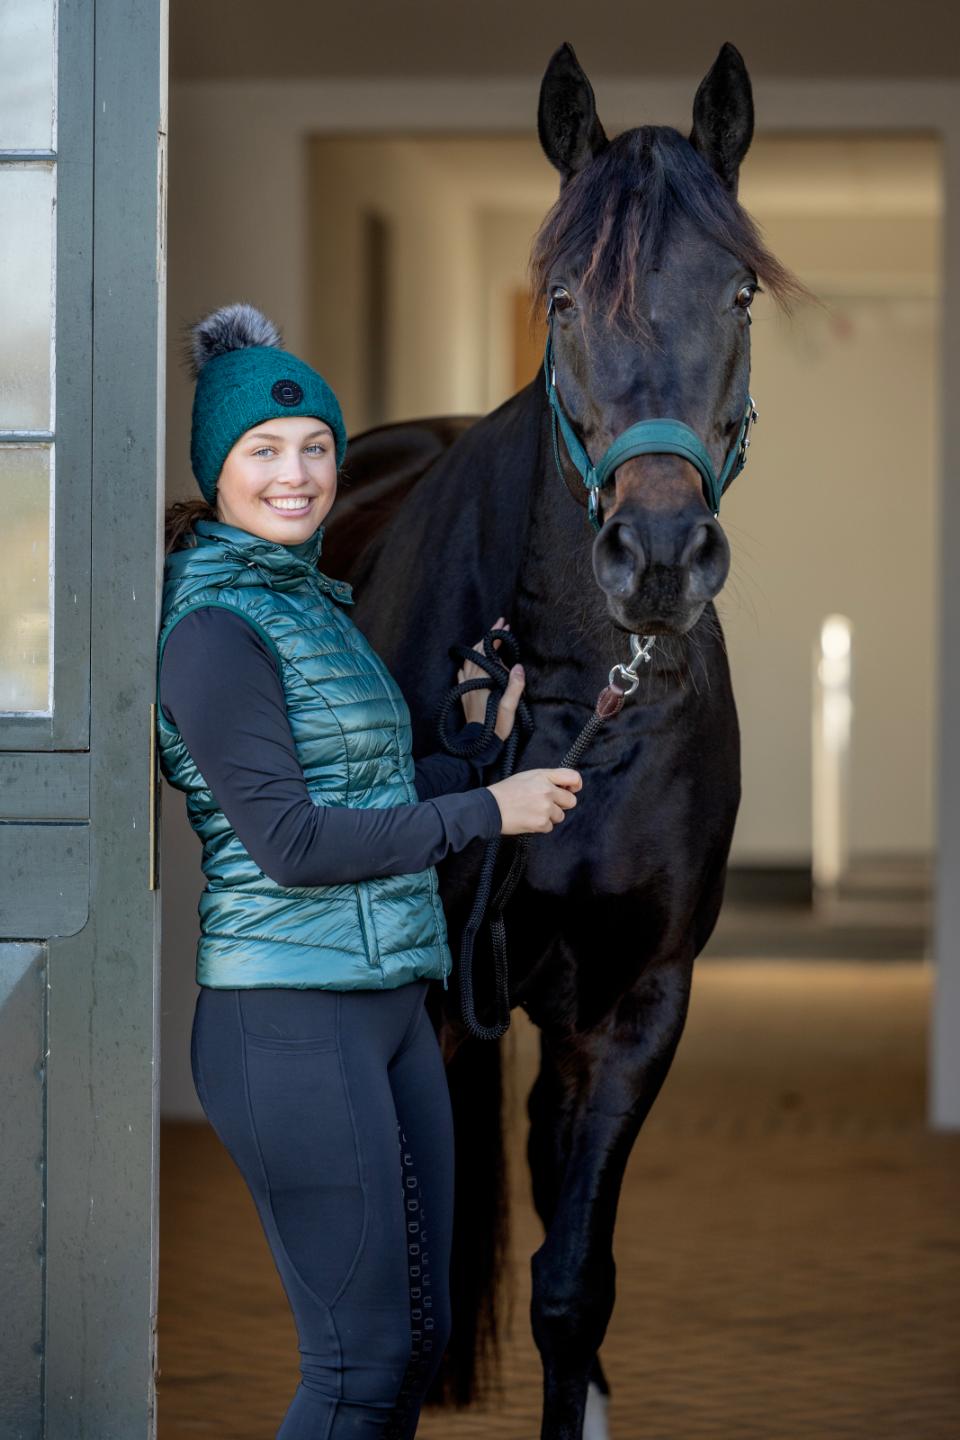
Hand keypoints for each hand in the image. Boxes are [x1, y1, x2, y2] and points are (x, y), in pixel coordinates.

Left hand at [458, 615, 525, 740]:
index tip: (503, 625)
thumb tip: (517, 666)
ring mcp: (466, 687)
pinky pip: (462, 674)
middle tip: (499, 628)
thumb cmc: (496, 726)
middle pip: (477, 653)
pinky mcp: (463, 695)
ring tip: (487, 642)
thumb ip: (514, 686)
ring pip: (469, 661)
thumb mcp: (510, 708)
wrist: (478, 744)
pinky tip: (468, 665)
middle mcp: (472, 680)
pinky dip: (467, 665)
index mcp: (483, 680)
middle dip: (488, 639)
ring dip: (478, 649)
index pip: (488, 651)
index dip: (496, 637)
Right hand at [485, 768, 581, 835]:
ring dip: (550, 816)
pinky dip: (541, 826)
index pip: (573, 777)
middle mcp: (547, 791)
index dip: (575, 785)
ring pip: (560, 816)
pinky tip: (528, 819)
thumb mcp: (527, 776)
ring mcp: (545, 808)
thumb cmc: (506, 791)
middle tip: (545, 804)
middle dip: (561, 804)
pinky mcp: (541, 823)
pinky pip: (550, 827)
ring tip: (532, 812)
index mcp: (544, 776)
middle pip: (571, 801)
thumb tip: (565, 787)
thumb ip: (547, 779)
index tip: (571, 790)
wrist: (489, 808)